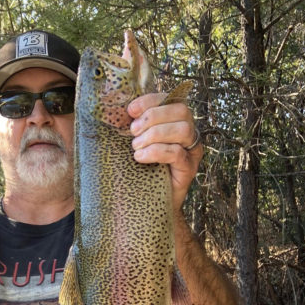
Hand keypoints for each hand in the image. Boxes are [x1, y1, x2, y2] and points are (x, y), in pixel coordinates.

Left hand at [128, 94, 202, 213]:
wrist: (149, 206)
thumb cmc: (140, 170)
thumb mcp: (135, 143)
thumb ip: (133, 126)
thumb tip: (113, 111)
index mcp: (175, 121)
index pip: (170, 99)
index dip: (150, 101)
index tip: (130, 110)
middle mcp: (188, 133)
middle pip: (181, 110)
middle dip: (153, 117)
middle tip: (133, 132)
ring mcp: (191, 151)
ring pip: (183, 129)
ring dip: (155, 134)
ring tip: (136, 147)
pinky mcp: (189, 169)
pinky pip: (177, 153)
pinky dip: (156, 151)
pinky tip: (141, 158)